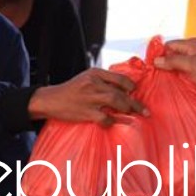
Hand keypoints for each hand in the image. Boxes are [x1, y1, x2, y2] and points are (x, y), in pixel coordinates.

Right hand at [28, 68, 146, 124]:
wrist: (51, 100)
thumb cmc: (71, 90)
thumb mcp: (87, 78)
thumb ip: (104, 82)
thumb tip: (125, 90)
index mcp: (95, 73)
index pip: (120, 78)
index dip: (132, 87)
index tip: (136, 93)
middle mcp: (93, 83)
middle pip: (120, 92)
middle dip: (135, 103)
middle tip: (145, 111)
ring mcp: (89, 97)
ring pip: (116, 101)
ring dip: (127, 110)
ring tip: (133, 115)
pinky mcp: (85, 112)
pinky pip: (105, 118)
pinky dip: (111, 121)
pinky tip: (113, 122)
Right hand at [153, 38, 195, 94]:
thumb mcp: (192, 67)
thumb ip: (174, 62)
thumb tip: (157, 60)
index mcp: (192, 44)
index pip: (168, 45)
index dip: (160, 55)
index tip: (153, 68)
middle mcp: (195, 49)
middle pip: (174, 54)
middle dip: (167, 65)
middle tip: (160, 78)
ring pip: (181, 63)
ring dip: (176, 72)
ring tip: (170, 83)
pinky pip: (189, 70)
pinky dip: (184, 76)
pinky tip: (182, 85)